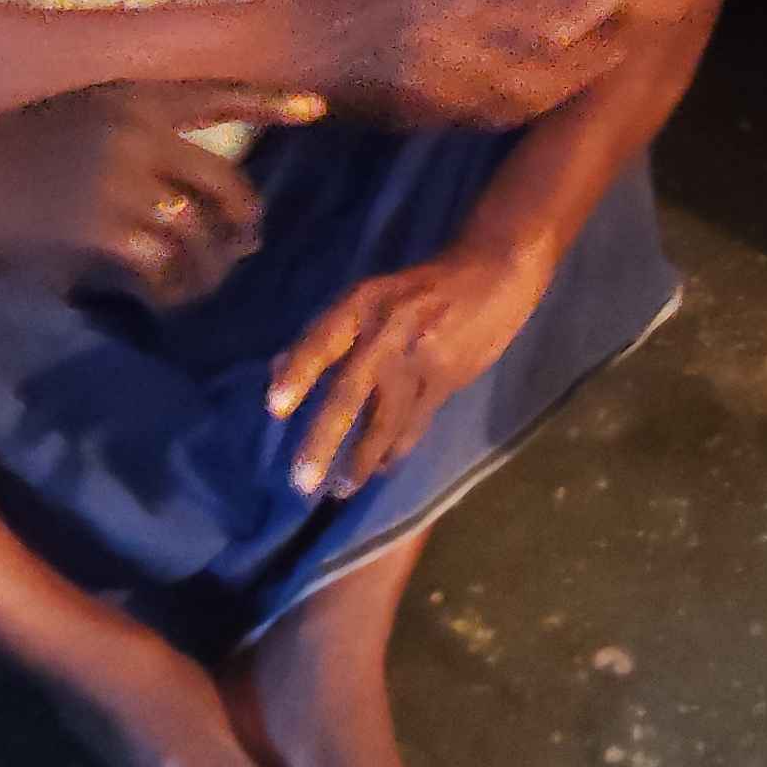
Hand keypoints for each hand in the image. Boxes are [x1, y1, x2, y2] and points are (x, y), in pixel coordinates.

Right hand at [0, 81, 322, 304]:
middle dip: (243, 219)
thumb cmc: (20, 147)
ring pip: (199, 232)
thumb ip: (139, 130)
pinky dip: (171, 287)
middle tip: (246, 242)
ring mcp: (124, 181)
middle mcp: (138, 131)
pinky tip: (165, 296)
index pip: (217, 95)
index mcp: (135, 97)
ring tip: (205, 280)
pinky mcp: (106, 229)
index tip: (316, 109)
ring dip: (211, 265)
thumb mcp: (85, 113)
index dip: (270, 102)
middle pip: (225, 181)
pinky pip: (163, 265)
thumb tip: (192, 184)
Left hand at [266, 242, 549, 497]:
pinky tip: (381, 468)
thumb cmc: (417, 288)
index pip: (323, 340)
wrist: (492, 276)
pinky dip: (396, 449)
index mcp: (364, 303)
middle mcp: (389, 332)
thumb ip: (326, 332)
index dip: (298, 372)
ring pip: (385, 420)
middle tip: (302, 481)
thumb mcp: (369, 295)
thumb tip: (277, 371)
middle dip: (324, 439)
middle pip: (350, 391)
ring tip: (340, 489)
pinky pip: (415, 424)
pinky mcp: (447, 381)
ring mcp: (420, 360)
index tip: (274, 408)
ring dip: (361, 459)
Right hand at [320, 0, 624, 129]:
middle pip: (538, 56)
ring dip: (564, 86)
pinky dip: (524, 109)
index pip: (532, 3)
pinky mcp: (429, 113)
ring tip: (598, 72)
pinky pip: (487, 116)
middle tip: (623, 44)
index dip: (579, 3)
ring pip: (518, 93)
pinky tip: (549, 100)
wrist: (306, 46)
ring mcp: (441, 84)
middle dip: (586, 53)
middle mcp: (452, 43)